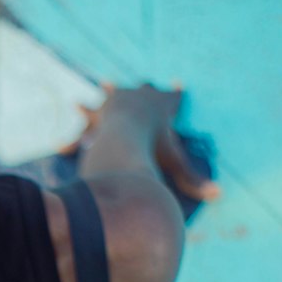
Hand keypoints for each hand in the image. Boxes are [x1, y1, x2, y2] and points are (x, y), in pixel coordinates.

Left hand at [60, 83, 219, 203]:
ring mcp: (118, 100)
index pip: (174, 97)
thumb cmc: (153, 146)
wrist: (124, 134)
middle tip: (145, 86)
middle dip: (145, 89)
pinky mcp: (97, 112)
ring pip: (113, 93)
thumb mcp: (174, 163)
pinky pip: (87, 119)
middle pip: (145, 89)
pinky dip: (79, 125)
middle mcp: (142, 97)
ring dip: (109, 91)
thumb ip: (191, 180)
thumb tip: (218, 196)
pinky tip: (63, 140)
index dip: (176, 93)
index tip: (178, 85)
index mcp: (164, 105)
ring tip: (104, 85)